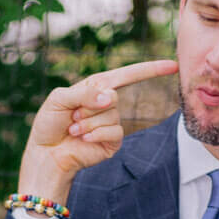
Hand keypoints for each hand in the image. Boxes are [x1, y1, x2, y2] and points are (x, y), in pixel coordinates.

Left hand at [19, 59, 178, 203]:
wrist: (46, 153)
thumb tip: (110, 97)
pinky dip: (95, 135)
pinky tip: (83, 140)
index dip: (150, 69)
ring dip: (87, 124)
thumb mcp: (60, 99)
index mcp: (96, 87)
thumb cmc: (49, 124)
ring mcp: (111, 123)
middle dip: (88, 108)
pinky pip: (113, 132)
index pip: (127, 75)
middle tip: (72, 117)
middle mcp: (106, 103)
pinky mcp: (112, 142)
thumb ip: (84, 93)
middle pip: (113, 97)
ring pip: (111, 116)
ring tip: (74, 130)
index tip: (173, 65)